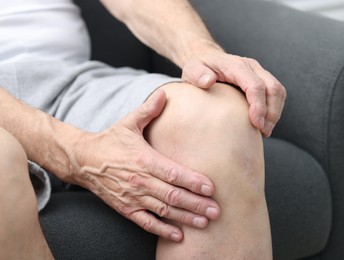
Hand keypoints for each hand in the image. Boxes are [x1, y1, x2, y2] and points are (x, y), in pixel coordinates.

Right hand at [70, 90, 219, 241]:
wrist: (84, 160)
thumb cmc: (110, 140)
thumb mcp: (128, 122)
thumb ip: (148, 110)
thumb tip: (164, 93)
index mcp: (143, 159)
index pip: (172, 173)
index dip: (192, 181)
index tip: (210, 188)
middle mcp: (139, 180)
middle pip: (172, 195)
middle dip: (196, 204)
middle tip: (216, 211)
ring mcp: (132, 196)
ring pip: (163, 211)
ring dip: (185, 218)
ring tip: (205, 222)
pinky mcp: (125, 208)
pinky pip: (146, 222)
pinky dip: (162, 230)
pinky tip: (178, 235)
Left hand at [182, 51, 285, 136]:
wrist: (208, 60)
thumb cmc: (199, 68)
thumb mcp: (192, 69)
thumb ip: (197, 74)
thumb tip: (208, 81)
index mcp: (237, 65)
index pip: (255, 85)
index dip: (258, 105)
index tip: (255, 123)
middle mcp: (252, 67)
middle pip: (273, 88)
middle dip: (271, 112)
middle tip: (263, 131)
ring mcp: (260, 73)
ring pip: (279, 92)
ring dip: (275, 113)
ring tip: (265, 131)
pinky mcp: (263, 81)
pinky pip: (276, 95)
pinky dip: (274, 111)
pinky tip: (264, 125)